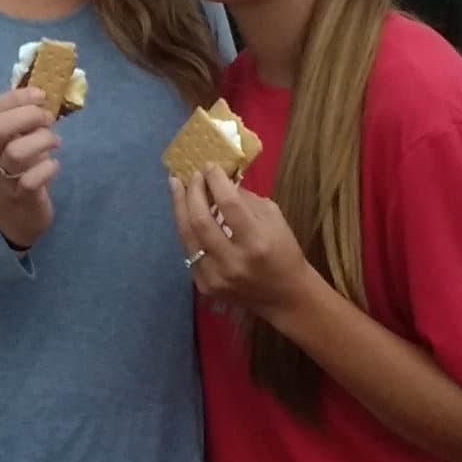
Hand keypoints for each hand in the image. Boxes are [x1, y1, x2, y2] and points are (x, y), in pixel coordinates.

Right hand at [0, 86, 59, 250]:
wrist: (3, 221)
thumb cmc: (11, 174)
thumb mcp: (7, 146)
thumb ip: (19, 123)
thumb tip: (44, 95)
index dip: (14, 97)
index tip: (40, 95)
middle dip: (27, 116)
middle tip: (47, 119)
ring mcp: (4, 179)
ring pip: (16, 153)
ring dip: (42, 140)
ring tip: (54, 142)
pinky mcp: (21, 198)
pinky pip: (31, 180)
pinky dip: (48, 168)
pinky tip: (53, 166)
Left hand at [171, 166, 326, 319]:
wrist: (286, 296)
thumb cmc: (284, 252)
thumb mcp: (274, 219)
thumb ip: (245, 199)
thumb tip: (219, 179)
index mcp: (256, 242)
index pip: (229, 204)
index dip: (216, 181)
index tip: (209, 165)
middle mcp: (233, 262)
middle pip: (200, 220)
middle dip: (192, 192)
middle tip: (190, 174)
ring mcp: (216, 277)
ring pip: (187, 236)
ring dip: (180, 207)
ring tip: (176, 185)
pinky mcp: (205, 286)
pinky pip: (190, 252)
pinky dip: (187, 229)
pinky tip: (186, 213)